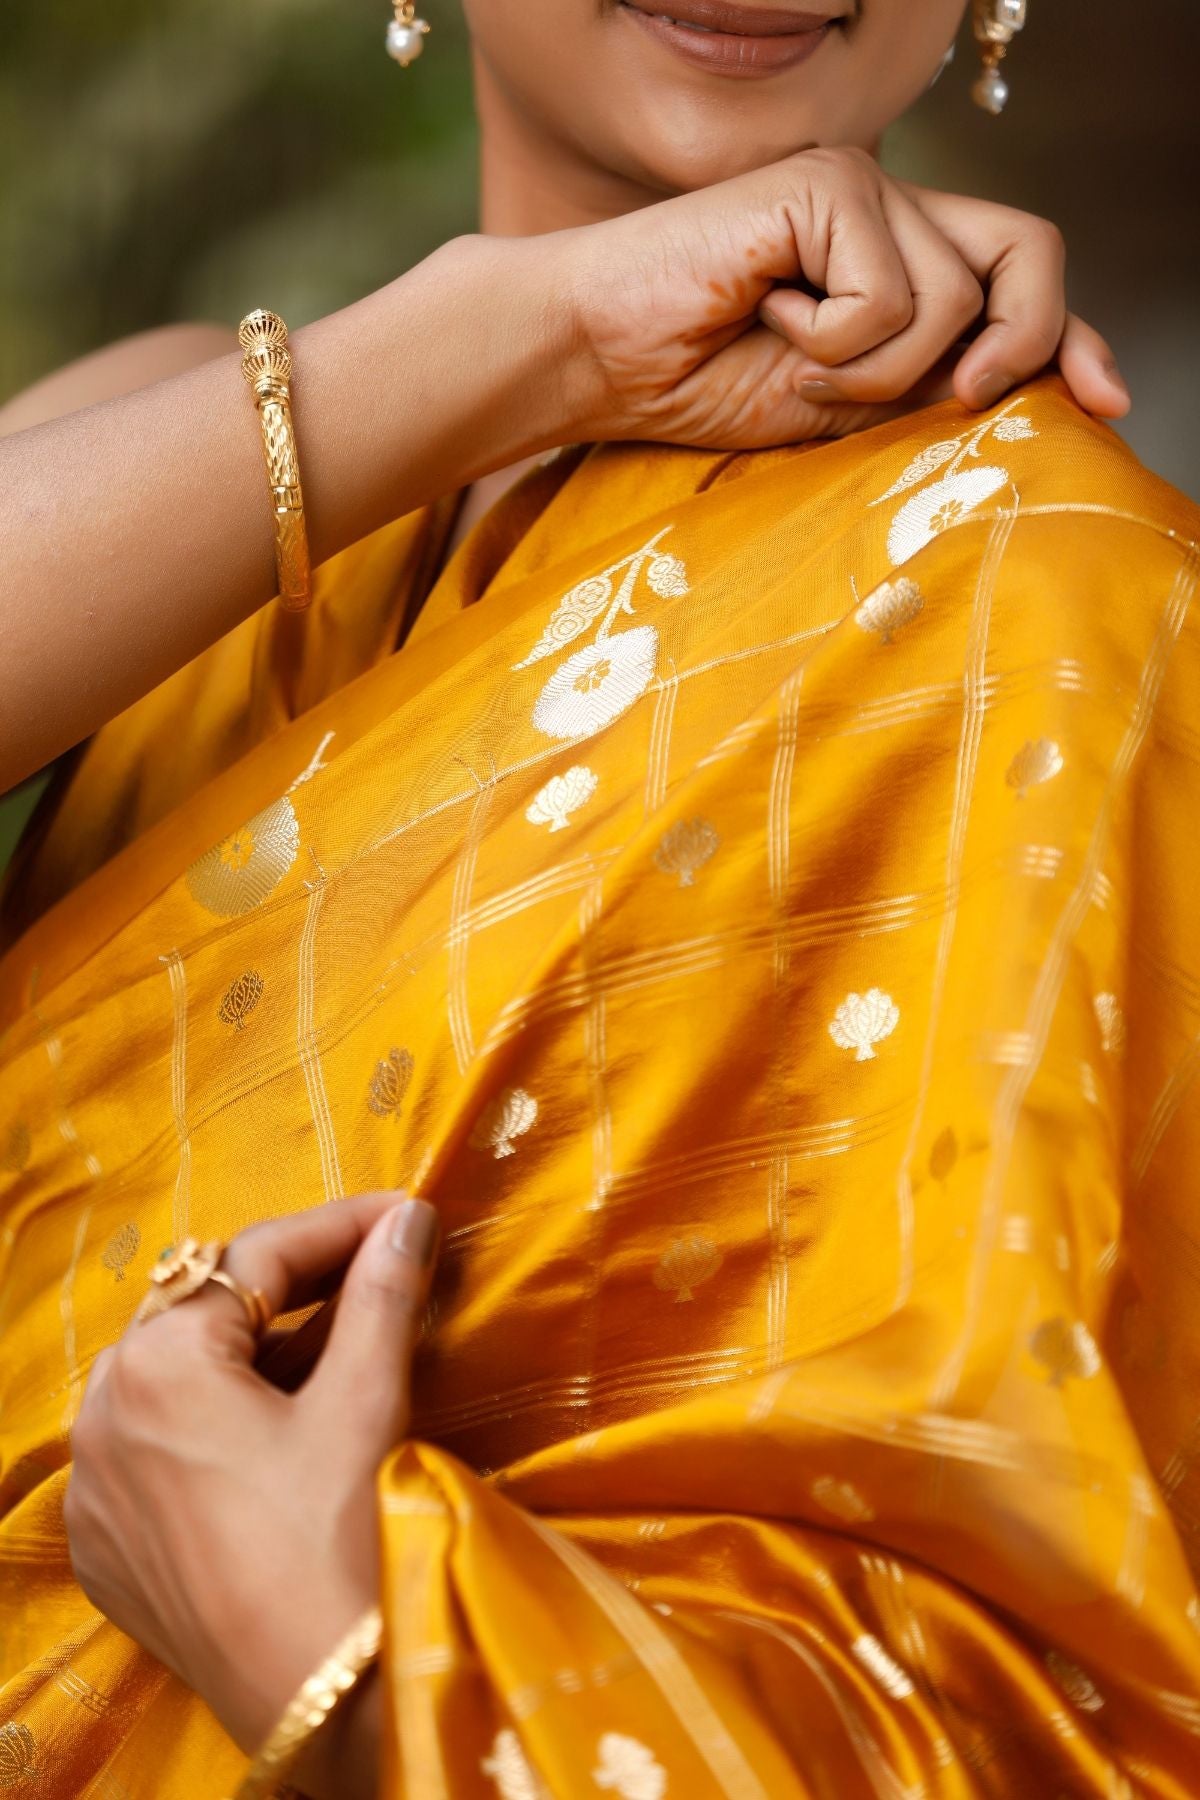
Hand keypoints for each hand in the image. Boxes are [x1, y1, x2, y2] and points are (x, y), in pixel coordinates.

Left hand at [63, 1191, 438, 1773]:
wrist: (319, 1700)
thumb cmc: (338, 1539)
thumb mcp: (364, 1401)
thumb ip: (381, 1293)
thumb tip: (408, 1220)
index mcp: (158, 1363)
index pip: (259, 1257)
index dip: (345, 1226)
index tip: (408, 1216)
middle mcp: (102, 1411)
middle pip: (209, 1312)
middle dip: (297, 1289)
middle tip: (381, 1275)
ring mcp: (96, 1485)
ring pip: (182, 1378)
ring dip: (260, 1355)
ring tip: (345, 1351)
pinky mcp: (107, 1544)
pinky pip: (160, 1447)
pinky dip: (221, 1424)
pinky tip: (287, 1433)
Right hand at [557, 145, 1127, 449]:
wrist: (598, 357)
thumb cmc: (699, 382)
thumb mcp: (840, 406)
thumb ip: (924, 386)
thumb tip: (1024, 392)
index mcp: (901, 262)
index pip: (1021, 280)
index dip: (1073, 337)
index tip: (1106, 403)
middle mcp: (894, 213)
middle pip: (1030, 254)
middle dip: (1024, 339)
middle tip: (957, 398)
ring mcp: (861, 189)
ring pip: (952, 300)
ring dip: (875, 370)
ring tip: (791, 358)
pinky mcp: (826, 183)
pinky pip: (888, 294)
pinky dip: (834, 340)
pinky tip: (766, 317)